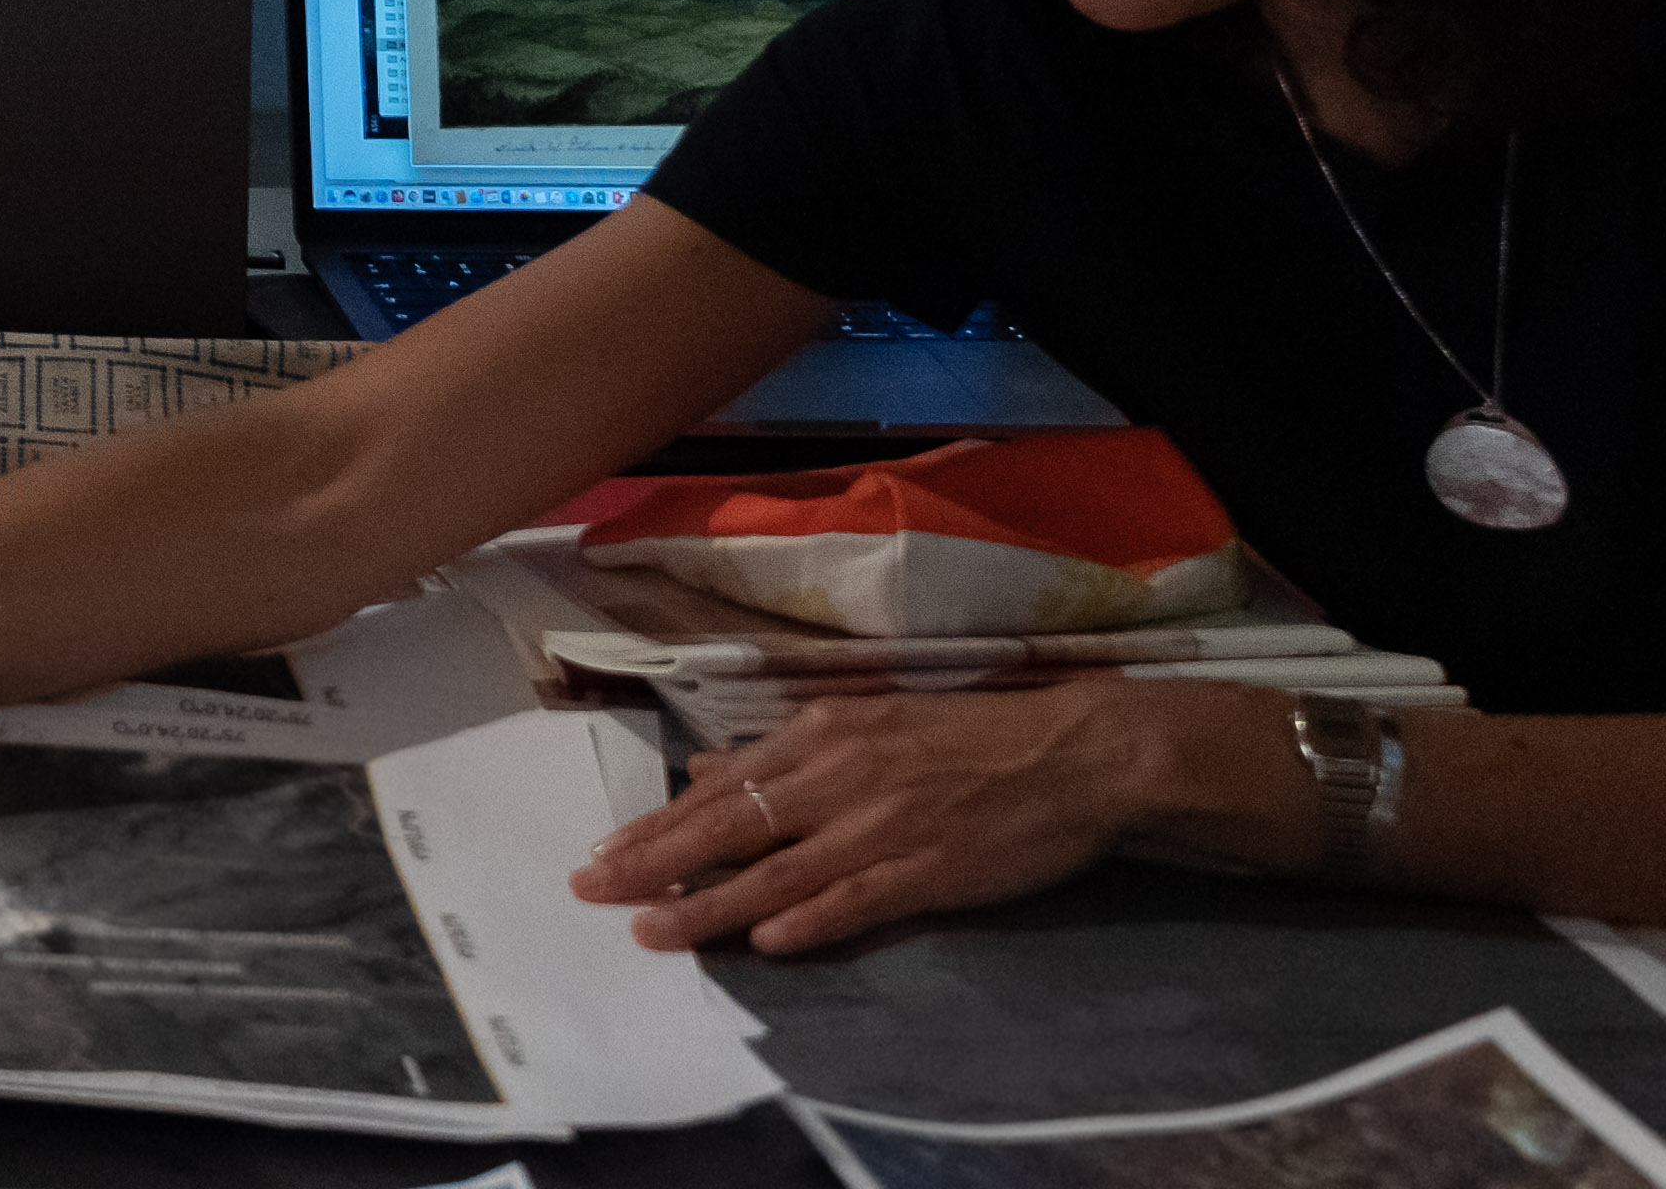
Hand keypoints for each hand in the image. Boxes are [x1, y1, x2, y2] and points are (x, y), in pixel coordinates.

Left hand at [565, 684, 1170, 956]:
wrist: (1073, 754)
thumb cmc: (967, 739)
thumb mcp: (864, 725)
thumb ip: (782, 754)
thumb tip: (704, 768)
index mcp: (823, 736)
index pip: (720, 789)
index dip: (658, 826)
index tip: (603, 854)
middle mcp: (840, 775)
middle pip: (730, 826)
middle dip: (654, 862)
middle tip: (592, 891)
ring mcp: (882, 825)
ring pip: (777, 872)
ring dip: (710, 906)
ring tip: (653, 932)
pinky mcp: (928, 870)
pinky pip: (857, 900)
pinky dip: (810, 921)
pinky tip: (767, 941)